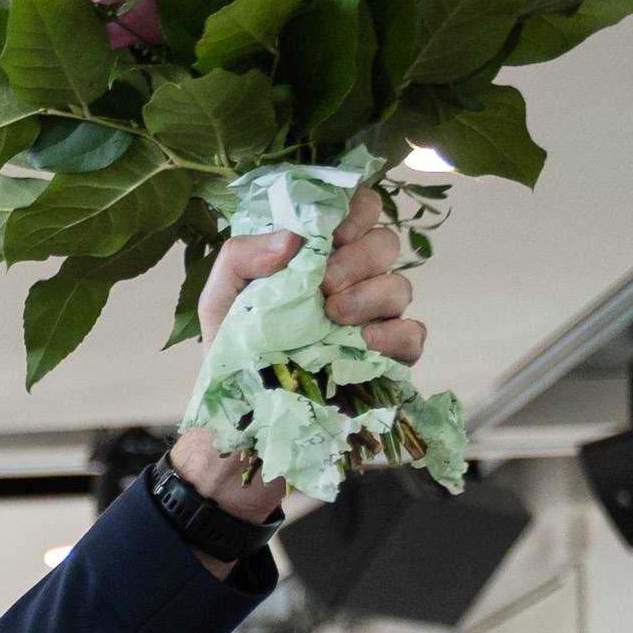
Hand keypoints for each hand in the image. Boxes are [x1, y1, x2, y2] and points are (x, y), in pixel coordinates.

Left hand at [167, 190, 424, 531]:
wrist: (237, 423)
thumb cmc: (231, 353)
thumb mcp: (219, 301)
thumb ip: (240, 258)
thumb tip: (292, 239)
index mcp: (319, 255)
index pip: (359, 209)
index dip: (354, 211)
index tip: (329, 233)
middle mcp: (354, 280)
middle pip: (385, 242)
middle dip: (357, 258)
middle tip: (322, 284)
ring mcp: (374, 318)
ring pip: (401, 285)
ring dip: (370, 294)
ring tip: (332, 315)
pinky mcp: (387, 359)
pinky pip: (413, 334)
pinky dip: (394, 334)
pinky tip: (362, 342)